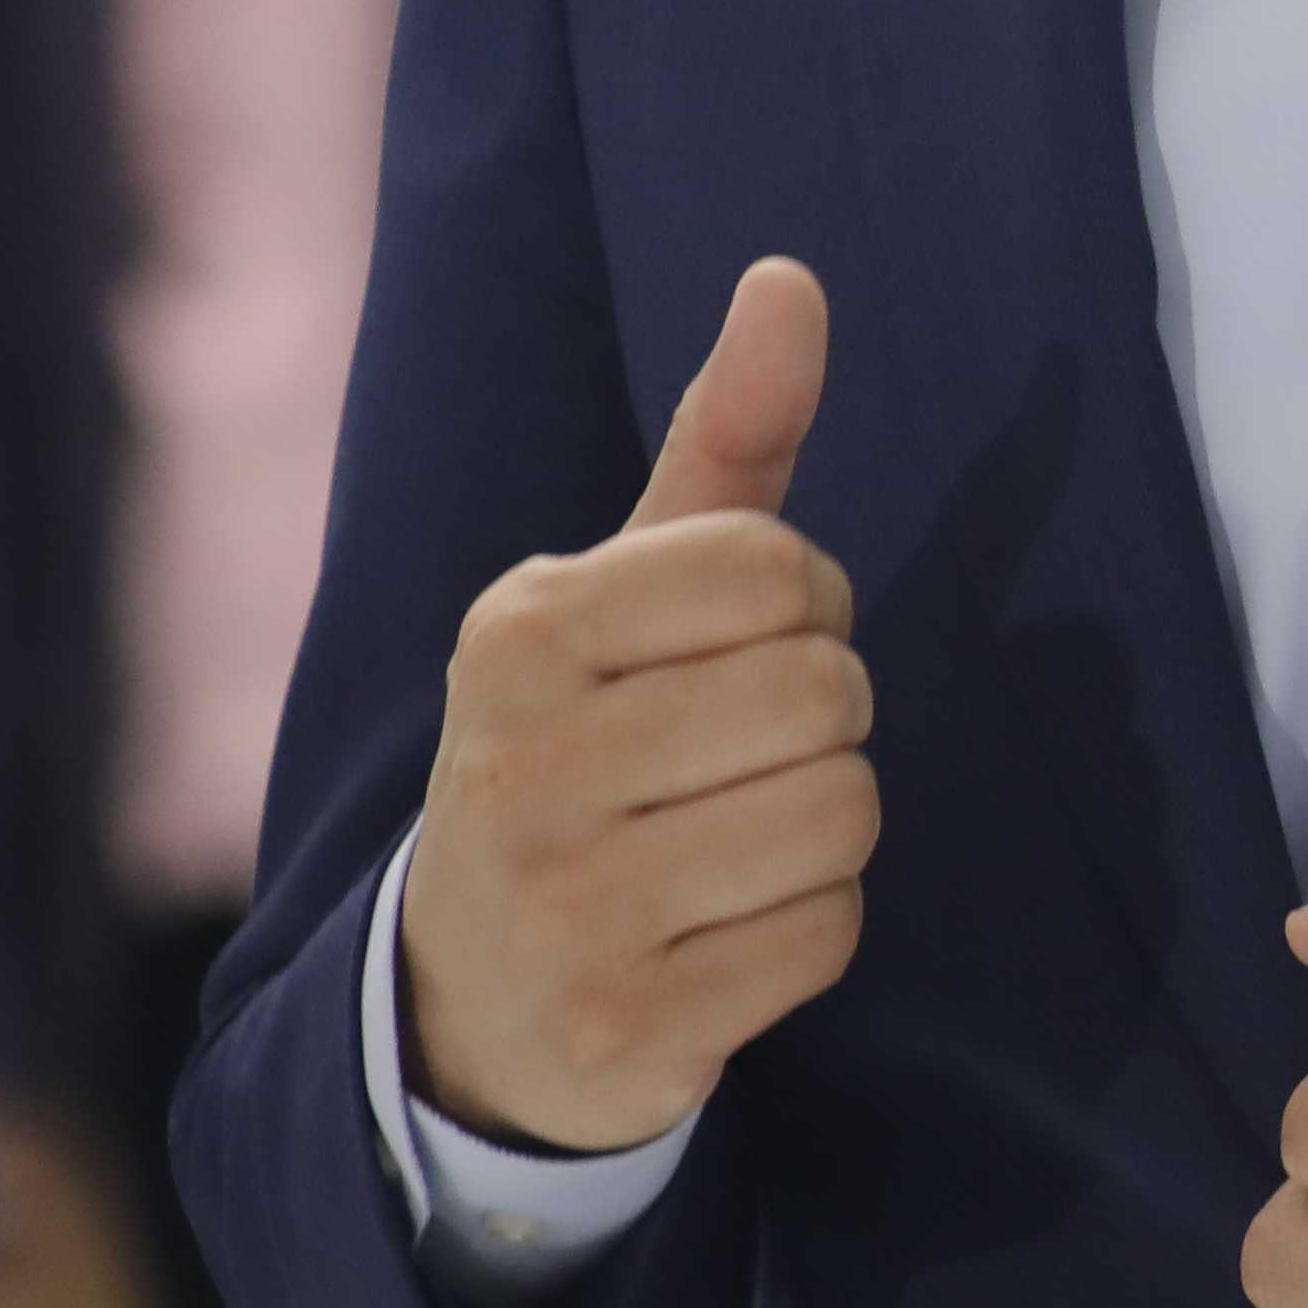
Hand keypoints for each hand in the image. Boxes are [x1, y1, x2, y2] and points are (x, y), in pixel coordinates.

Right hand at [396, 260, 873, 1149]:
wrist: (466, 1000)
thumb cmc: (584, 749)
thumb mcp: (627, 595)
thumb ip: (725, 439)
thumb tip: (792, 276)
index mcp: (519, 631)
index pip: (781, 568)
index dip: (807, 610)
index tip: (736, 658)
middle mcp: (516, 761)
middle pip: (826, 690)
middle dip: (822, 722)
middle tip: (732, 763)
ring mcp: (560, 907)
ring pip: (842, 810)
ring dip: (824, 828)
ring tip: (727, 846)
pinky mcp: (620, 1031)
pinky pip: (826, 935)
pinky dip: (808, 931)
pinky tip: (719, 936)